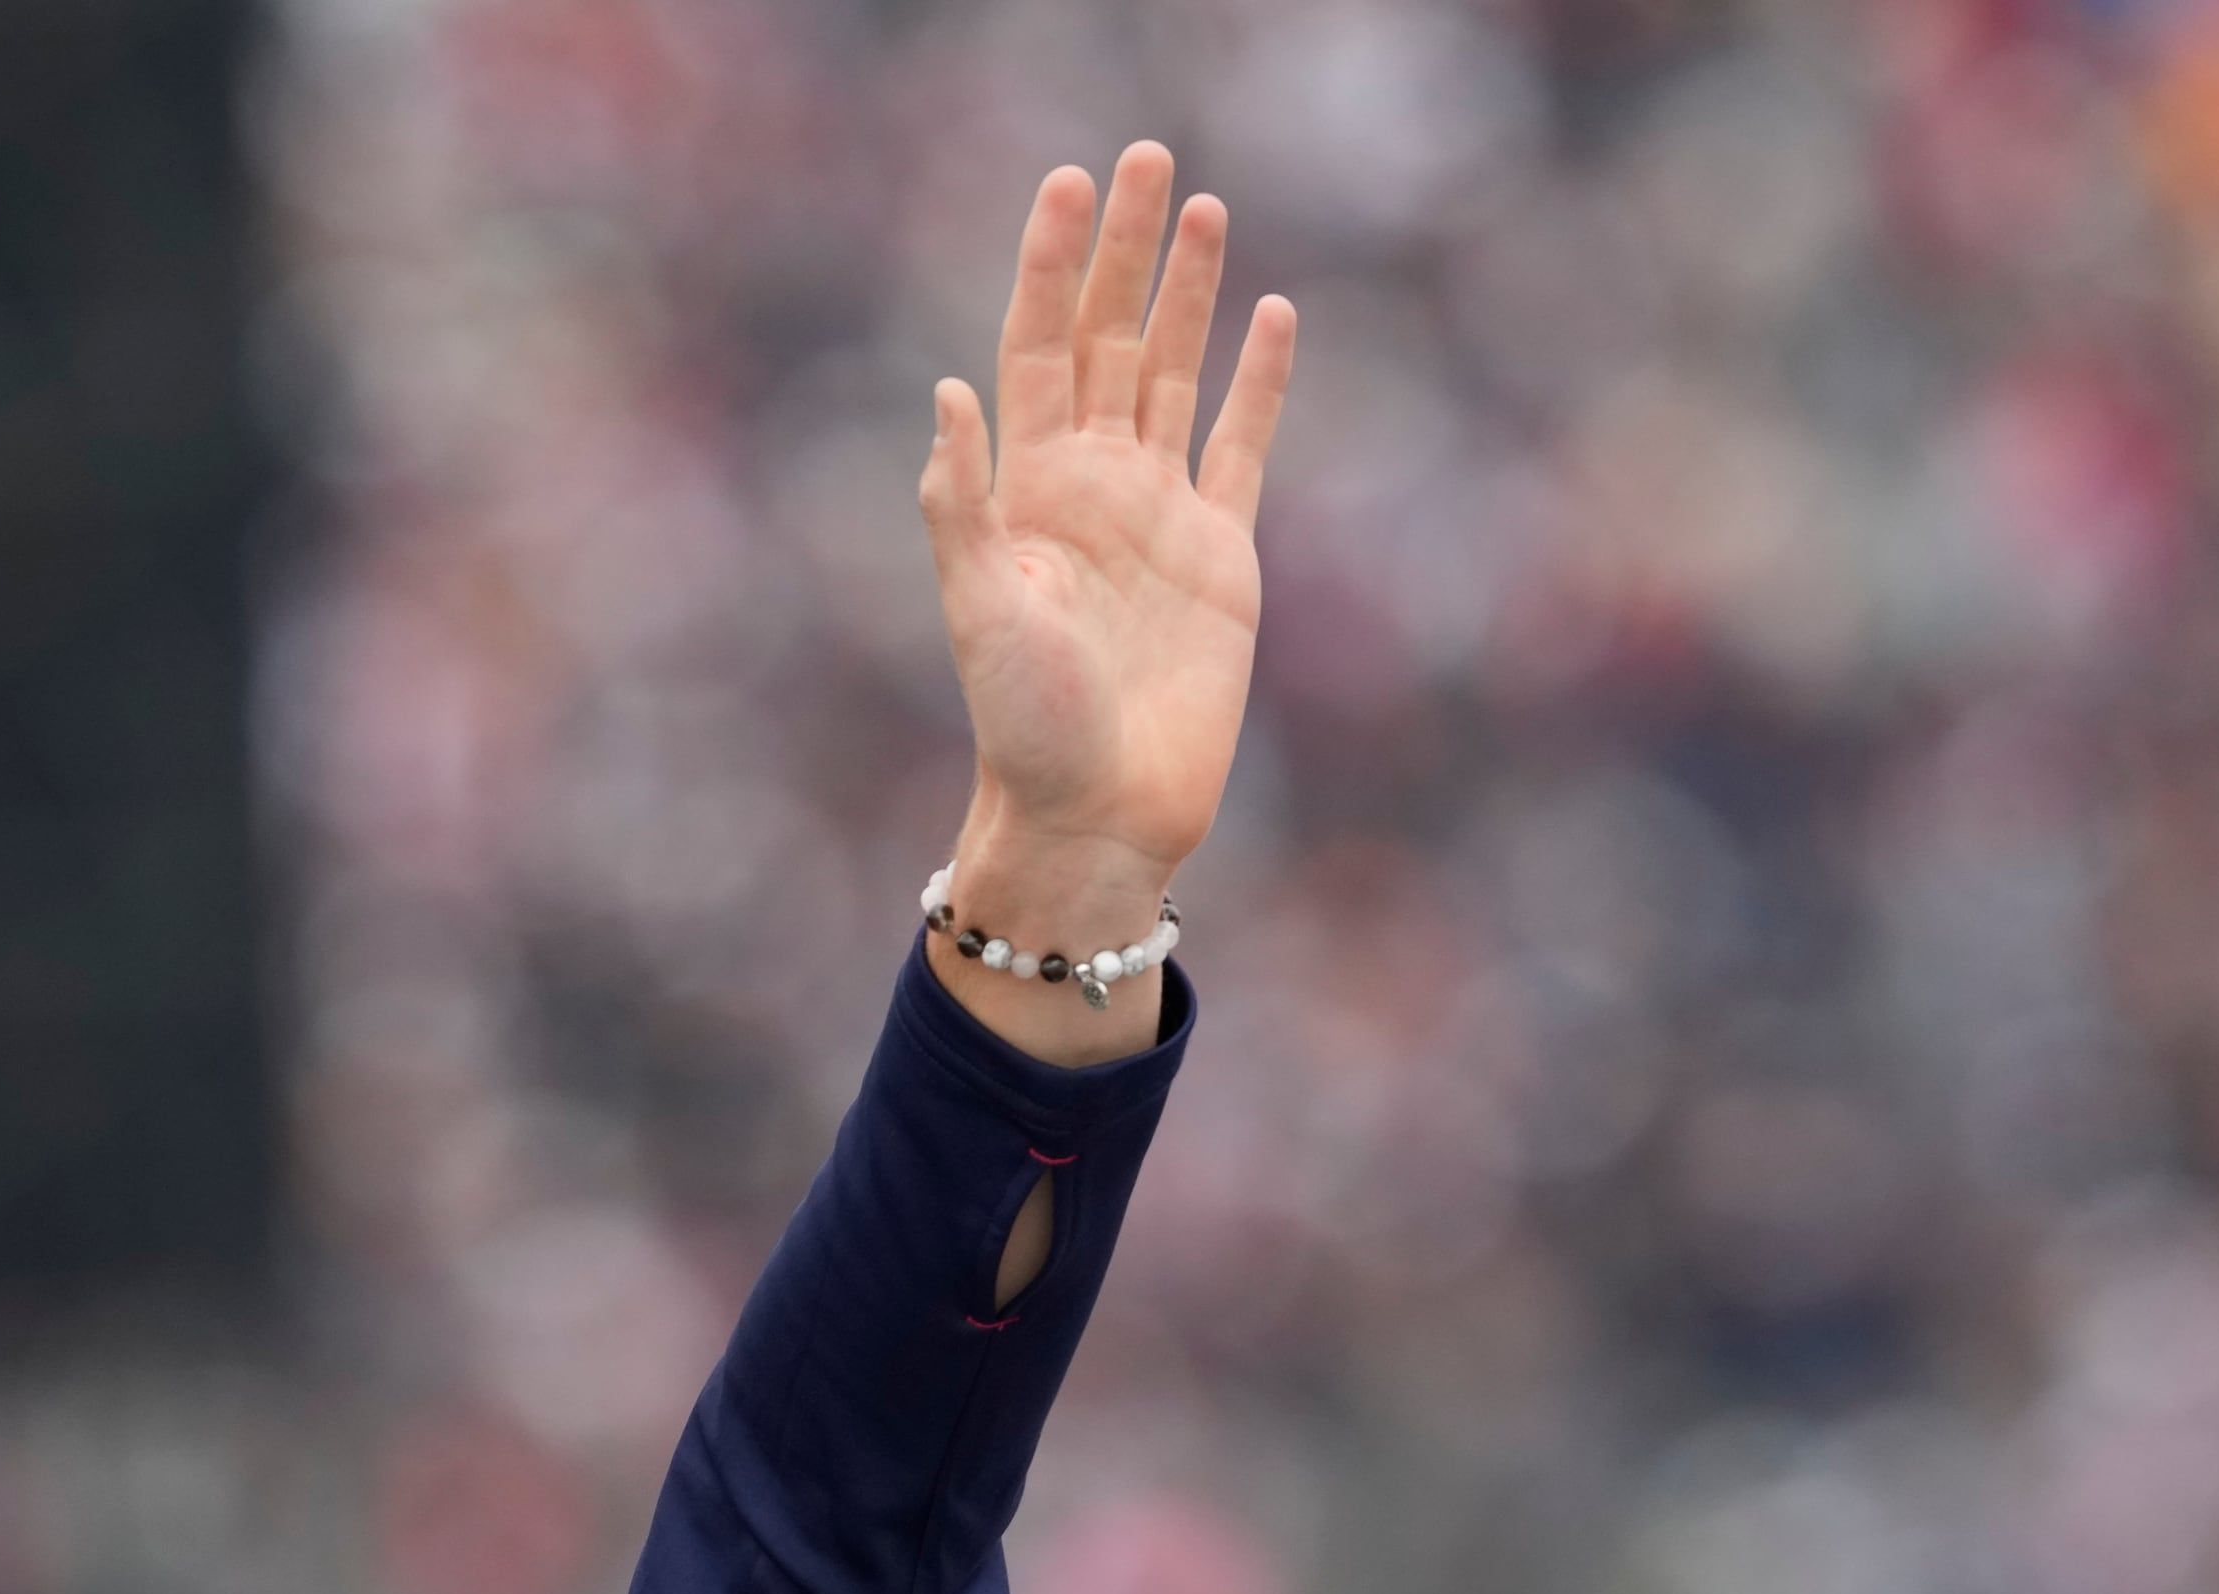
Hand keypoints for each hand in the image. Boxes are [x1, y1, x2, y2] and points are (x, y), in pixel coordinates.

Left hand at [918, 144, 1293, 1057]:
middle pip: (1107, 337)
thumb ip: (962, 507)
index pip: (1035, 348)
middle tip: (1142, 156)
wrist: (1099, 813)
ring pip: (1174, 371)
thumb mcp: (977, 613)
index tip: (1063, 185)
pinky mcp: (1222, 552)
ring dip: (1187, 292)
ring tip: (1200, 205)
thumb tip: (947, 394)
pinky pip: (1243, 444)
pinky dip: (1260, 381)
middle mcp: (1091, 485)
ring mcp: (1159, 512)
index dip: (1047, 267)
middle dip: (1121, 251)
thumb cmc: (1025, 728)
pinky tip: (1272, 315)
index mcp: (1026, 490)